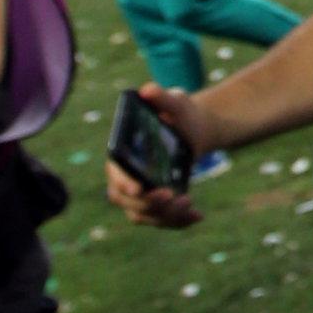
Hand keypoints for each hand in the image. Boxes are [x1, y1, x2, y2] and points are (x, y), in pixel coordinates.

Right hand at [105, 84, 203, 229]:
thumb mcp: (175, 102)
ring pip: (143, 215)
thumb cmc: (179, 114)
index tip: (140, 186)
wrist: (194, 130)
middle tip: (171, 196)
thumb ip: (162, 98)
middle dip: (147, 203)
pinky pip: (161, 221)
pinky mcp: (155, 206)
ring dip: (164, 216)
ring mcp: (138, 195)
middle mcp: (124, 179)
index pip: (115, 174)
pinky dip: (178, 223)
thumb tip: (147, 90)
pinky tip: (197, 216)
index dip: (124, 183)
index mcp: (123, 155)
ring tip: (189, 204)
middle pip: (126, 201)